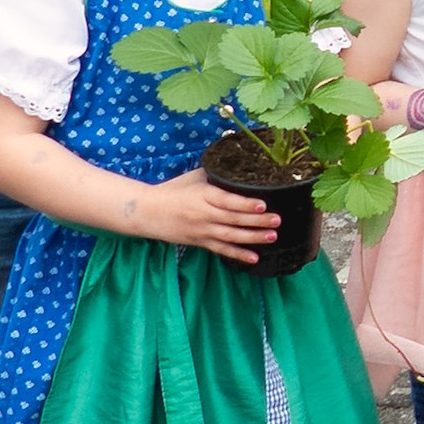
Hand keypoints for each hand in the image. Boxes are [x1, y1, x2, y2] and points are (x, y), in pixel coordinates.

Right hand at [136, 172, 278, 259]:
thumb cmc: (173, 190)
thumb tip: (242, 165)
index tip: (263, 204)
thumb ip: (217, 174)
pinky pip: (221, 250)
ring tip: (272, 236)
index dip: (245, 204)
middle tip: (277, 220)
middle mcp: (203, 214)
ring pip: (230, 236)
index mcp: (203, 195)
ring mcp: (201, 230)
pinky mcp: (199, 242)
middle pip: (233, 219)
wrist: (147, 211)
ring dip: (252, 237)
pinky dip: (237, 255)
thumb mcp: (194, 178)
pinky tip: (253, 258)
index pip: (227, 200)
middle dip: (257, 221)